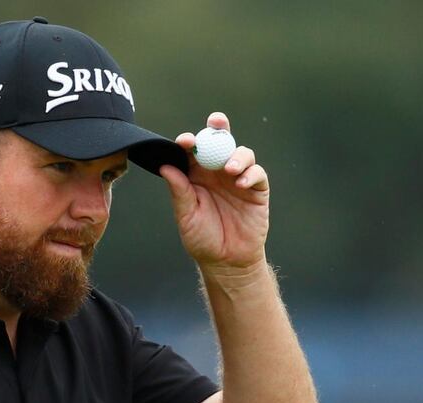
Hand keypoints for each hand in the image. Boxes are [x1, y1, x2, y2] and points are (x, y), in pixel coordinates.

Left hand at [159, 112, 269, 270]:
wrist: (226, 261)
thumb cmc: (202, 238)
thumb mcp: (186, 215)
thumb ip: (179, 191)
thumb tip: (166, 167)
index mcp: (196, 176)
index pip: (193, 151)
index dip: (189, 142)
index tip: (184, 141)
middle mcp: (217, 172)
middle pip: (220, 142)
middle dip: (219, 127)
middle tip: (216, 121)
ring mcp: (238, 179)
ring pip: (241, 153)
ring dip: (236, 155)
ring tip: (229, 169)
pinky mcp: (256, 189)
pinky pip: (257, 173)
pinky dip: (250, 173)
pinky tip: (240, 183)